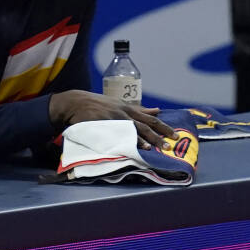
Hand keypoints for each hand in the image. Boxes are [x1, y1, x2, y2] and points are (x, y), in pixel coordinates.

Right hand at [49, 90, 176, 149]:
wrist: (76, 102)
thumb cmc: (97, 104)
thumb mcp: (118, 104)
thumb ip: (138, 109)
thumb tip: (157, 110)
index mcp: (129, 108)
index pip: (150, 118)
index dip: (163, 126)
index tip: (174, 135)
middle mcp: (125, 112)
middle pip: (147, 124)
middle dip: (160, 134)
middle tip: (170, 144)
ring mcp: (115, 118)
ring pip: (136, 129)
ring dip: (148, 139)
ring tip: (157, 147)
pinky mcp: (106, 124)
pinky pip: (121, 133)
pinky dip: (131, 139)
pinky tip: (137, 146)